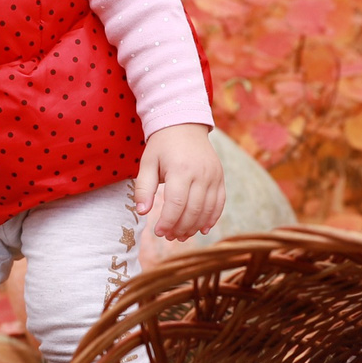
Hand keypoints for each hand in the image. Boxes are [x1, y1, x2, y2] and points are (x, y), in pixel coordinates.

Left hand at [134, 124, 225, 241]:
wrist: (184, 126)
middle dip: (180, 228)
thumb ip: (143, 188)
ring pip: (207, 210)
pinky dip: (212, 218)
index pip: (176, 204)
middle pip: (193, 210)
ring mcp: (214, 176)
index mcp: (181, 169)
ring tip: (181, 235)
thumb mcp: (147, 163)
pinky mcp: (220, 177)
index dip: (168, 222)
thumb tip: (142, 212)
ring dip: (195, 227)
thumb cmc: (162, 146)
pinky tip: (202, 229)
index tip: (158, 232)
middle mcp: (201, 174)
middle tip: (169, 236)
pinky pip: (220, 203)